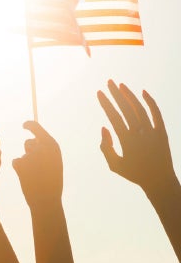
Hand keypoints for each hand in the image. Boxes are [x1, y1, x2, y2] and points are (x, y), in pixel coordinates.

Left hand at [12, 122, 62, 210]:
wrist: (47, 200)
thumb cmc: (52, 183)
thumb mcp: (54, 163)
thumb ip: (46, 150)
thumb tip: (32, 139)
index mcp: (53, 145)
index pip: (37, 128)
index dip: (29, 124)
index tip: (24, 125)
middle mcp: (42, 147)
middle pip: (28, 143)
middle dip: (28, 151)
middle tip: (36, 167)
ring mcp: (31, 155)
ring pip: (23, 155)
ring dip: (25, 163)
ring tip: (35, 176)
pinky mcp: (20, 163)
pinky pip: (16, 162)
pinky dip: (19, 169)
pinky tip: (27, 179)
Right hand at [97, 80, 176, 194]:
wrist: (159, 181)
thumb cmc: (134, 173)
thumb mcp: (114, 165)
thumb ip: (106, 147)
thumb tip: (104, 127)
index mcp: (127, 141)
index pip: (114, 117)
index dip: (106, 104)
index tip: (99, 93)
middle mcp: (140, 134)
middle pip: (126, 109)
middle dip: (116, 94)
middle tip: (108, 82)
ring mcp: (153, 132)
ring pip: (140, 109)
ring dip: (130, 95)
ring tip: (121, 85)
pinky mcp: (162, 132)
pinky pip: (156, 114)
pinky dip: (150, 102)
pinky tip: (143, 92)